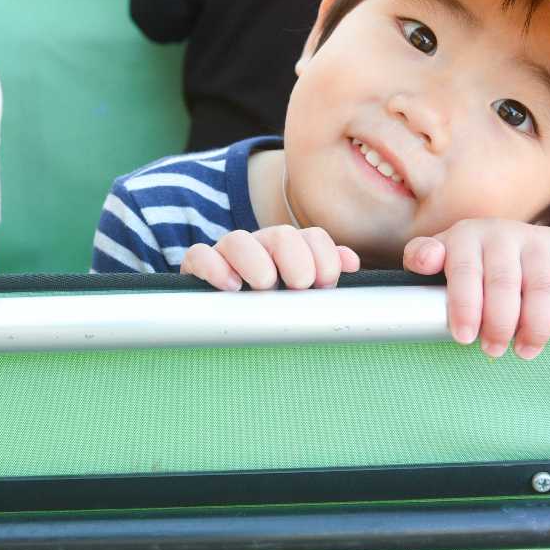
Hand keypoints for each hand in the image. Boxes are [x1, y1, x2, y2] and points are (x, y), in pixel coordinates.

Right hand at [181, 226, 359, 291]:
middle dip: (296, 259)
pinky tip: (230, 287)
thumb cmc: (270, 304)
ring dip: (256, 262)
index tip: (324, 285)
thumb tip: (351, 262)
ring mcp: (226, 255)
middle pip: (281, 234)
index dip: (324, 258)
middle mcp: (259, 246)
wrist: (222, 315)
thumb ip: (327, 273)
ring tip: (264, 285)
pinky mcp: (197, 267)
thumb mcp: (302, 291)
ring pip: (238, 239)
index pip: (313, 238)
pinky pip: (199, 255)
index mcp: (289, 251)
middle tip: (298, 287)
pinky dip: (215, 267)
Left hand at [404, 219, 549, 359]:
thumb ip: (421, 257)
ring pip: (542, 283)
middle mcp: (501, 232)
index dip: (465, 308)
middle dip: (500, 323)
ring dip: (536, 323)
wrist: (494, 239)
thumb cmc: (462, 260)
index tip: (464, 338)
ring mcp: (534, 237)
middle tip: (493, 350)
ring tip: (525, 350)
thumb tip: (426, 260)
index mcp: (465, 236)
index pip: (465, 273)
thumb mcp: (435, 256)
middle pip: (505, 282)